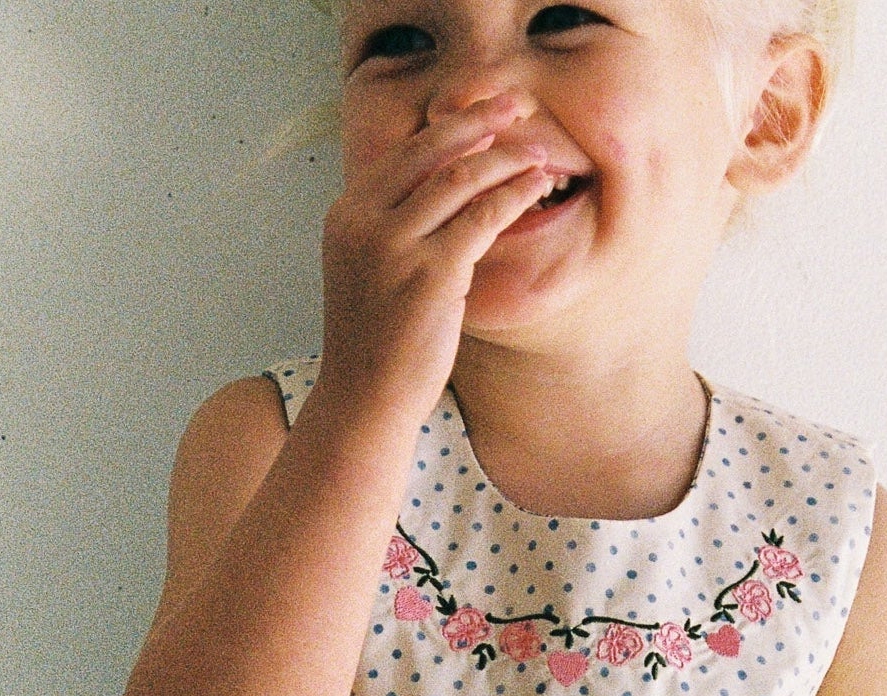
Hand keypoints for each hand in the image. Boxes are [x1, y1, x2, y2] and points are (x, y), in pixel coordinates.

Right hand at [317, 93, 555, 429]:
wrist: (363, 400)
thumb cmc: (376, 345)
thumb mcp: (370, 272)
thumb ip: (395, 228)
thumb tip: (444, 190)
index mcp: (346, 214)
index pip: (403, 153)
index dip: (450, 126)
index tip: (485, 111)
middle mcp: (364, 221)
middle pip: (431, 151)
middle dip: (480, 121)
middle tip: (518, 104)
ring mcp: (395, 246)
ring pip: (460, 178)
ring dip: (506, 158)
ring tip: (540, 150)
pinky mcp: (431, 274)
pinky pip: (482, 217)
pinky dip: (514, 195)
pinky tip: (537, 186)